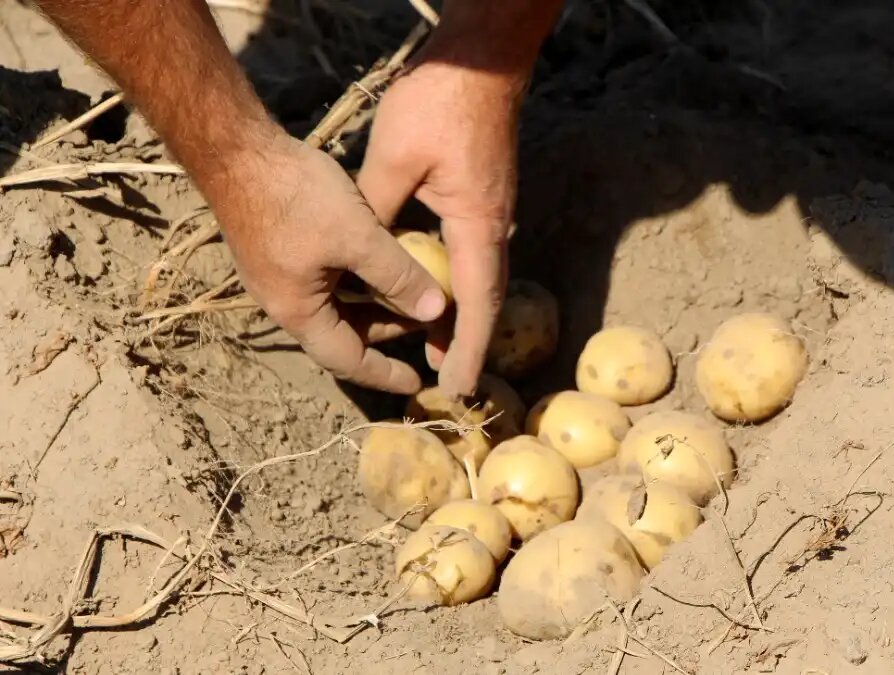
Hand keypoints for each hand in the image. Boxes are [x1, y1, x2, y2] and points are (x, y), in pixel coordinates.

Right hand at [209, 136, 447, 393]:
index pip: (349, 361)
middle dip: (386, 334)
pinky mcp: (280, 250)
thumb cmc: (296, 196)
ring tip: (415, 295)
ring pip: (336, 305)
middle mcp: (285, 303)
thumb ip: (399, 276)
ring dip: (374, 304)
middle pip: (343, 334)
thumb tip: (436, 310)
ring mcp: (279, 276)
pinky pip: (326, 281)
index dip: (386, 374)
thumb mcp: (359, 238)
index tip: (417, 385)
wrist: (235, 149)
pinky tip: (384, 261)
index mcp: (299, 313)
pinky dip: (358, 281)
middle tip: (427, 325)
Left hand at [356, 60, 524, 395]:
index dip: (468, 348)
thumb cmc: (441, 102)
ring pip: (479, 278)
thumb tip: (366, 258)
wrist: (483, 60)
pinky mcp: (484, 198)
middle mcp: (494, 226)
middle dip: (467, 342)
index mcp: (477, 223)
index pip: (477, 303)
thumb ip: (380, 213)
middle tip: (449, 382)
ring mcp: (493, 212)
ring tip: (438, 349)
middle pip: (484, 299)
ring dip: (461, 315)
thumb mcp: (394, 158)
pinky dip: (456, 284)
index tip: (460, 386)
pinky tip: (433, 291)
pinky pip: (473, 255)